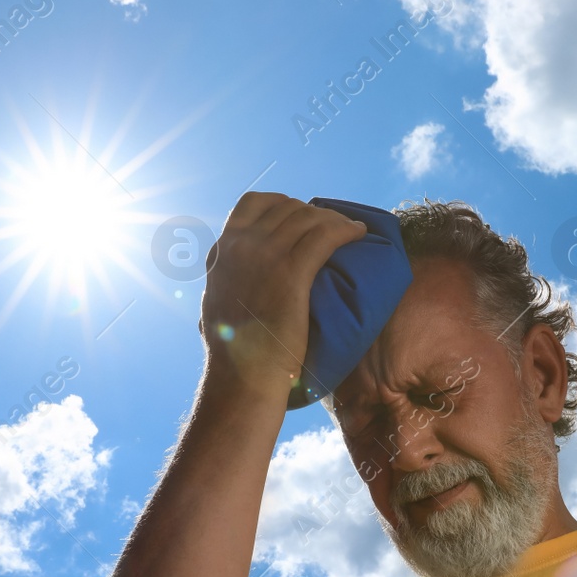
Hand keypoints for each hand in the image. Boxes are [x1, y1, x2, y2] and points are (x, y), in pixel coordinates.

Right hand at [199, 192, 367, 398]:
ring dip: (335, 220)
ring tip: (352, 231)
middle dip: (315, 213)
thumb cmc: (234, 352)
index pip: (253, 202)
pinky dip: (345, 230)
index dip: (284, 203)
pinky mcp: (291, 272)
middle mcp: (241, 245)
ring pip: (309, 218)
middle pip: (287, 207)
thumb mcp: (218, 301)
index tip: (302, 215)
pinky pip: (325, 236)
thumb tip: (239, 274)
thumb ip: (229, 277)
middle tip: (335, 227)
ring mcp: (265, 255)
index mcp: (222, 250)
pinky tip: (359, 233)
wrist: (242, 374)